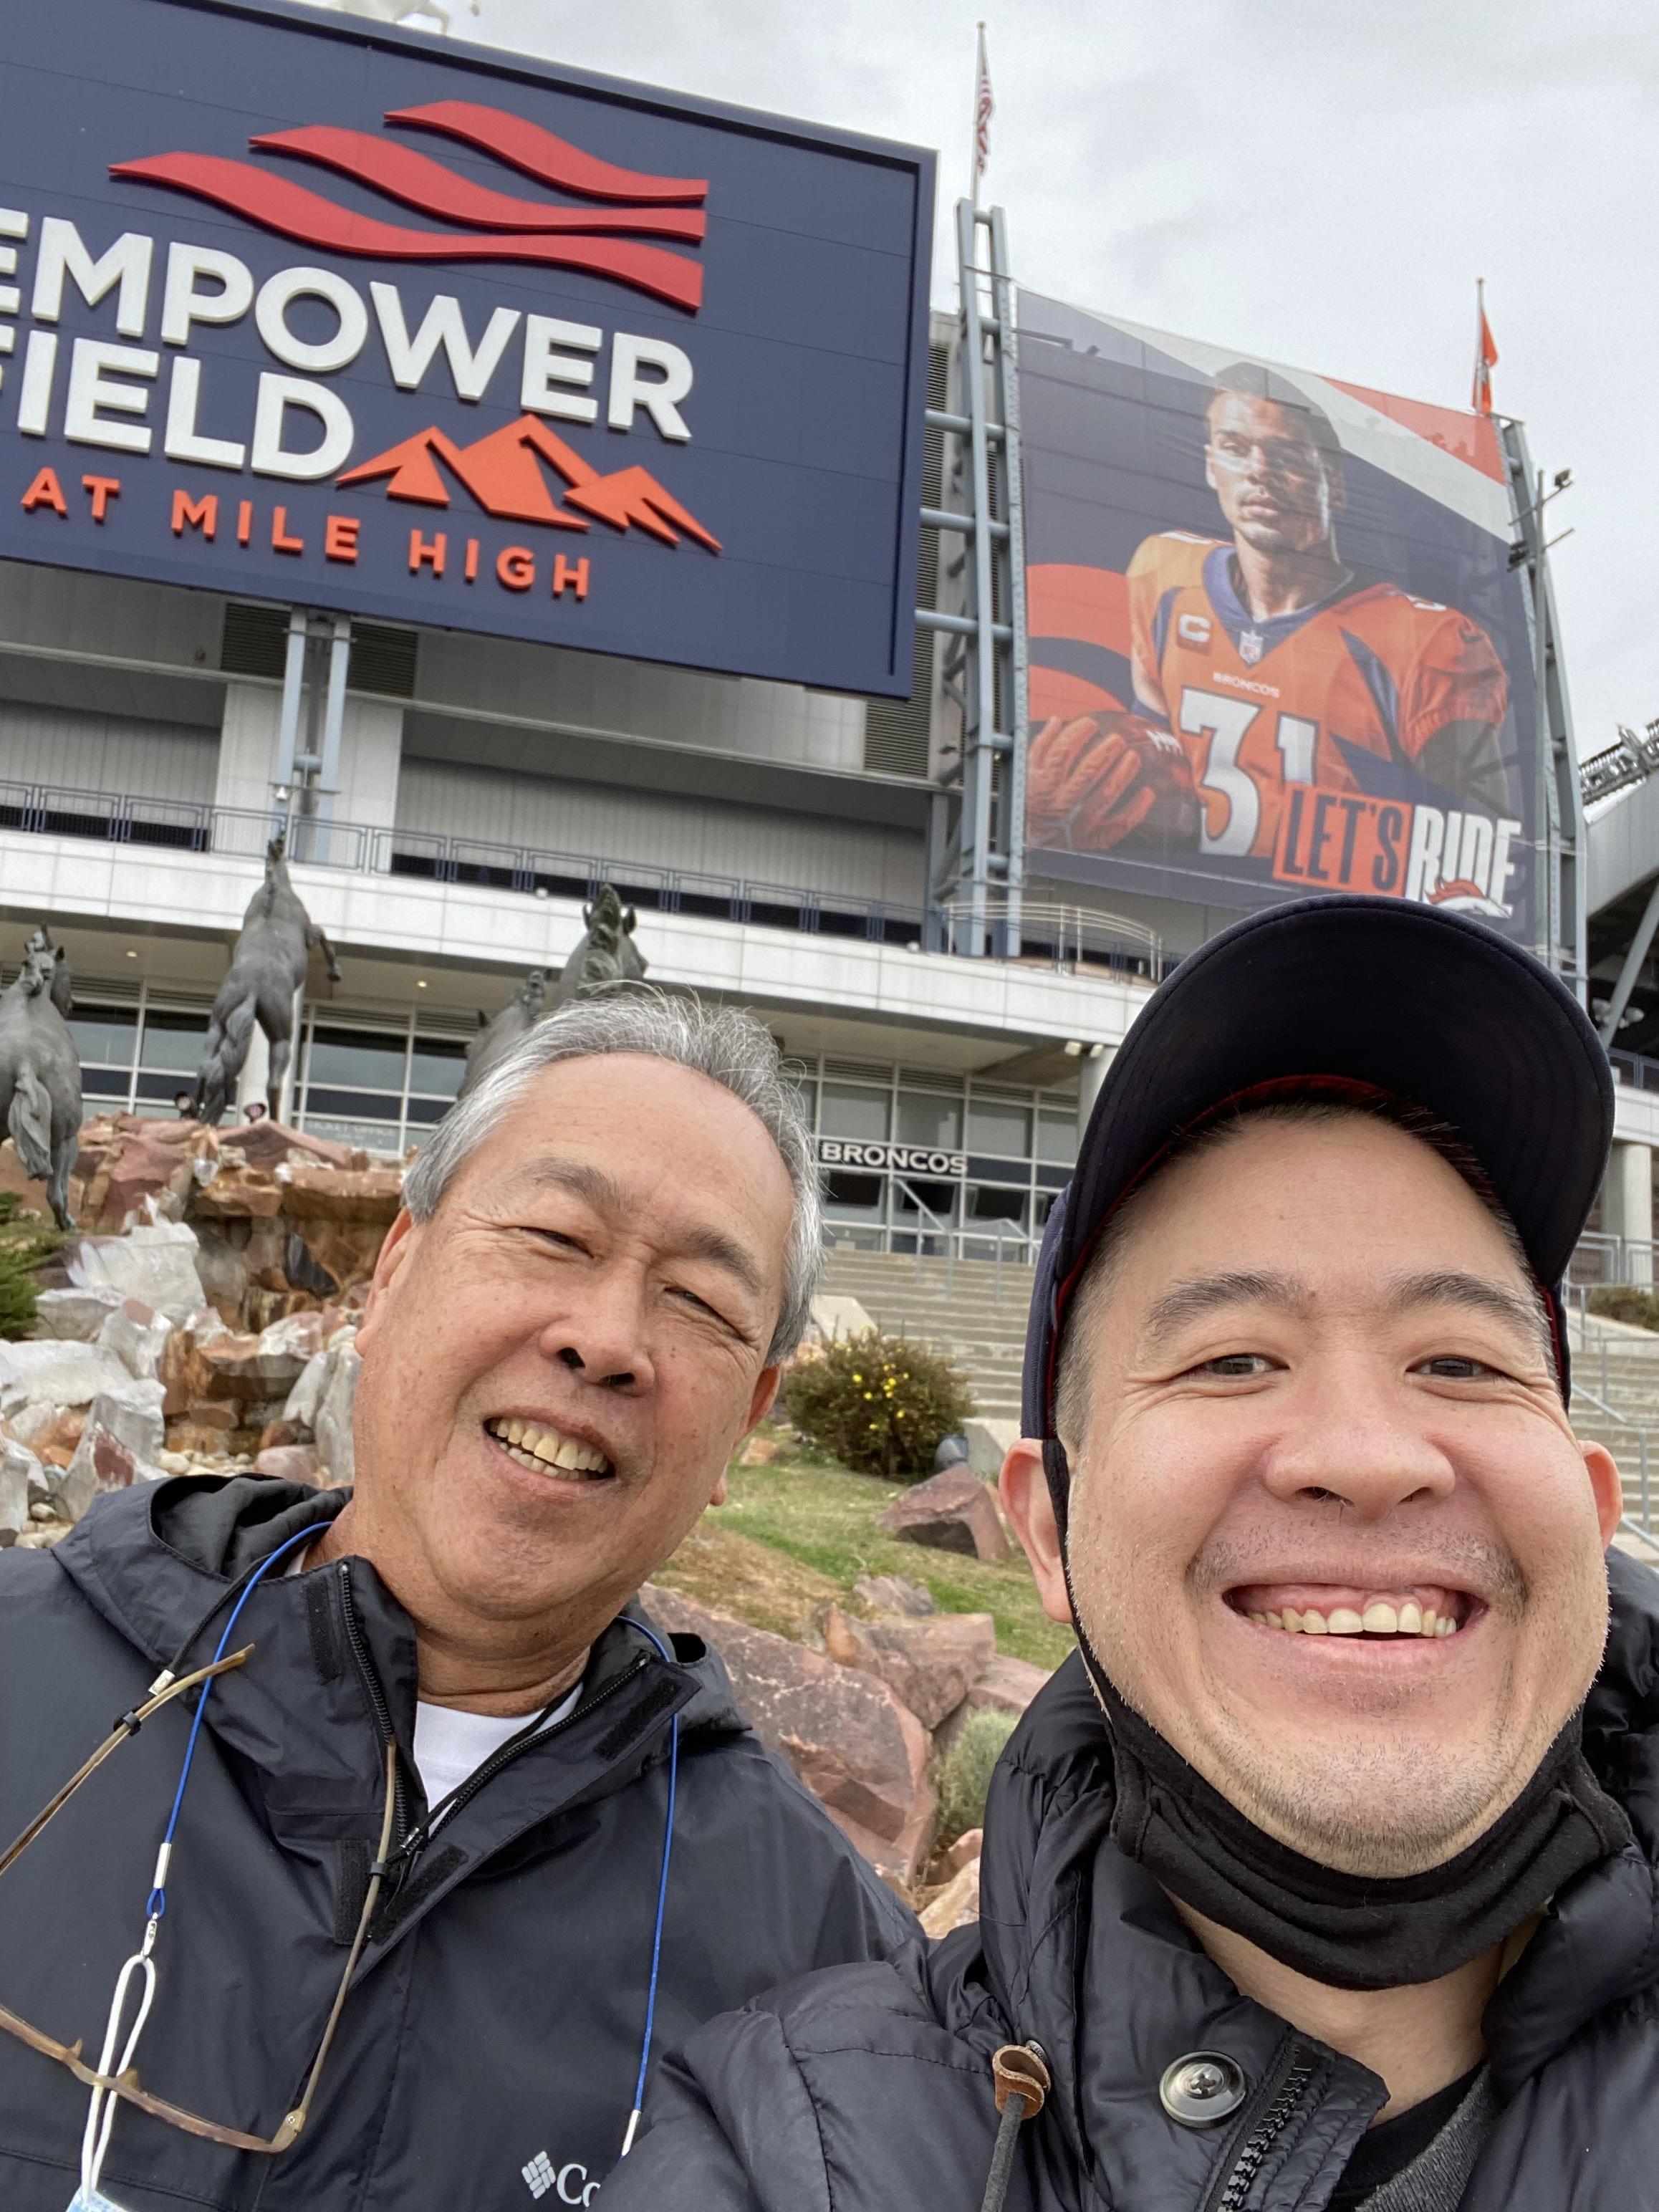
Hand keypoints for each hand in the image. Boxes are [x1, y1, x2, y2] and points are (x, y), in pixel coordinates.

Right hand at [1026, 713, 1165, 851]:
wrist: (1035, 844)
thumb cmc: (1034, 804)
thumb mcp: (1027, 775)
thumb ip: (1041, 748)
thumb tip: (1057, 721)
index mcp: (1044, 785)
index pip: (1063, 753)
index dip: (1079, 733)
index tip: (1091, 724)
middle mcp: (1062, 803)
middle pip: (1089, 770)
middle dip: (1107, 750)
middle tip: (1117, 739)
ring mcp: (1080, 822)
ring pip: (1107, 794)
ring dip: (1124, 773)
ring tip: (1133, 756)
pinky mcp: (1095, 837)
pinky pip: (1120, 823)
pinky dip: (1137, 808)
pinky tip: (1148, 792)